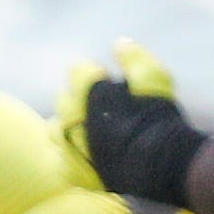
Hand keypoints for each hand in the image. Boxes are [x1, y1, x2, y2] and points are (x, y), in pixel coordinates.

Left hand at [62, 40, 209, 209]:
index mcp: (86, 88)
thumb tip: (119, 42)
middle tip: (98, 105)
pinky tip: (85, 154)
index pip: (79, 70)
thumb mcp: (154, 78)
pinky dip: (71, 155)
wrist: (158, 164)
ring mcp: (69, 144)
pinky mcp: (74, 171)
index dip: (95, 75)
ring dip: (67, 126)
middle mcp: (70, 114)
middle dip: (77, 99)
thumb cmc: (156, 117)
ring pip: (55, 129)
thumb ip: (134, 58)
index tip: (108, 80)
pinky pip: (63, 160)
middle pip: (63, 100)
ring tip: (86, 129)